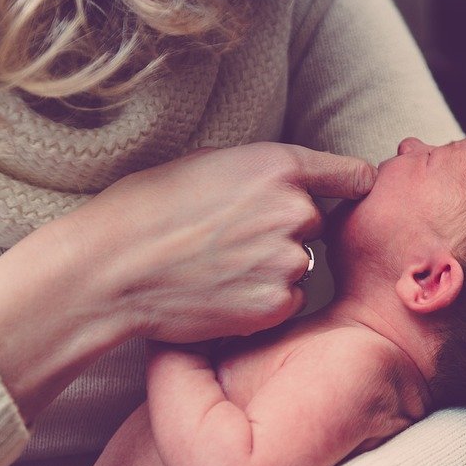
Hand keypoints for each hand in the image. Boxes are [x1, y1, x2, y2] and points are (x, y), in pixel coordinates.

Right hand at [66, 142, 373, 340]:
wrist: (112, 267)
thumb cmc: (149, 207)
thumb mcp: (211, 162)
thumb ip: (265, 172)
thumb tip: (298, 182)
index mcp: (280, 165)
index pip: (353, 174)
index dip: (352, 185)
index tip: (352, 193)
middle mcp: (294, 210)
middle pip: (316, 222)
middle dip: (286, 230)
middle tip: (233, 238)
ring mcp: (288, 259)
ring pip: (301, 264)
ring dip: (274, 267)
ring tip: (219, 266)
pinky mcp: (276, 303)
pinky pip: (288, 300)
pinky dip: (264, 300)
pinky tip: (222, 292)